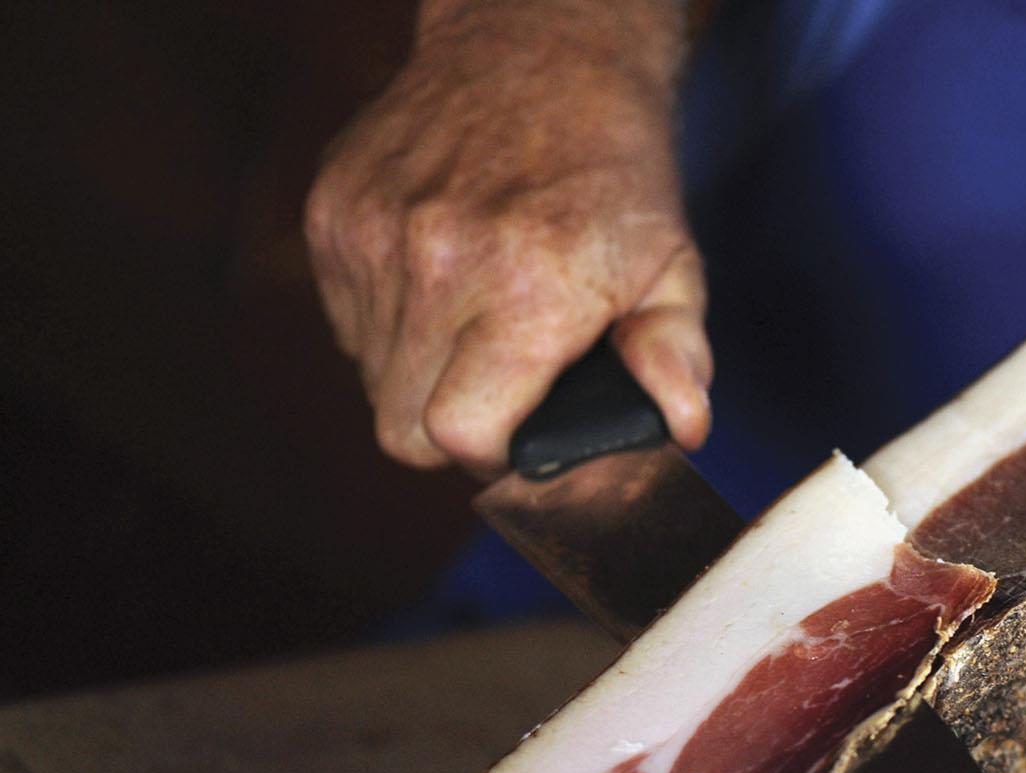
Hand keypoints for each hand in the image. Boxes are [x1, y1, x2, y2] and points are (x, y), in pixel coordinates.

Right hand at [304, 0, 706, 475]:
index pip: (459, 434)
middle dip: (451, 431)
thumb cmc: (615, 171)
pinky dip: (389, 325)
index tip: (520, 438)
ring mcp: (373, 233)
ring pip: (372, 378)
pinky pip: (347, 322)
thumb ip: (678, 357)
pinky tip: (441, 284)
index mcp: (529, 287)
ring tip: (477, 326)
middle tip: (501, 396)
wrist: (539, 50)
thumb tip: (681, 425)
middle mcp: (437, 260)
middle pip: (403, 428)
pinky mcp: (332, 212)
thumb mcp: (674, 265)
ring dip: (421, 376)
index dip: (491, 456)